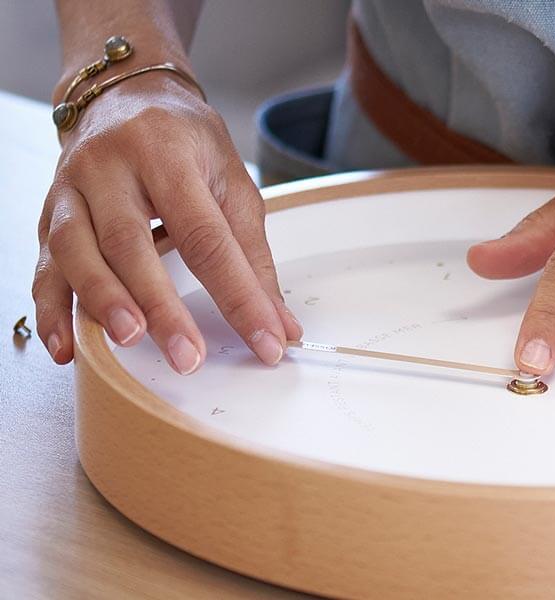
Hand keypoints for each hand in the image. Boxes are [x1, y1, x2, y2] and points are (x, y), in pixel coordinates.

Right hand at [33, 75, 300, 373]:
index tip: (266, 340)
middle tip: (188, 356)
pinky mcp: (47, 213)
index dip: (239, 294)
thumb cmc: (185, 142)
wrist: (125, 94)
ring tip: (129, 341)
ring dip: (102, 302)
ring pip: (76, 250)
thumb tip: (280, 324)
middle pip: (130, 242)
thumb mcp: (232, 183)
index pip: (207, 235)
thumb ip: (254, 256)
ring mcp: (70, 189)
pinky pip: (43, 266)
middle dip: (160, 304)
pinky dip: (52, 310)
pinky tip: (66, 347)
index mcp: (168, 154)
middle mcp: (110, 167)